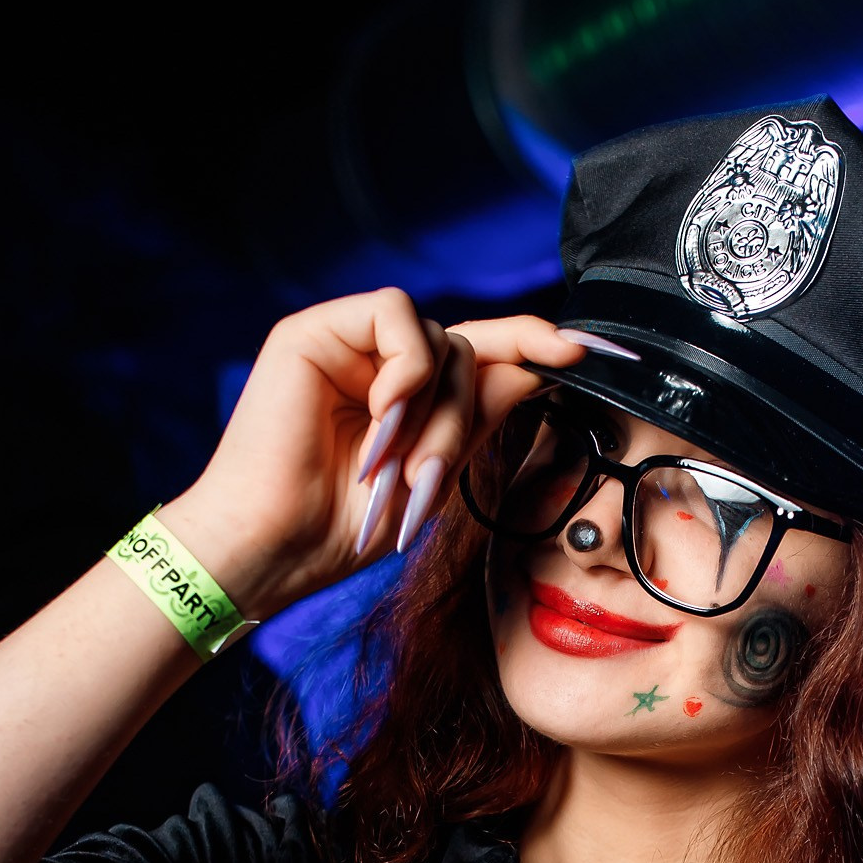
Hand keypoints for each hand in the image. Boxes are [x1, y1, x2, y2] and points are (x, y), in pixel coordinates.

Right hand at [158, 292, 595, 620]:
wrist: (273, 548)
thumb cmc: (341, 529)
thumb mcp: (433, 470)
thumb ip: (479, 414)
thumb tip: (544, 367)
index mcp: (407, 396)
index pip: (484, 354)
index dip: (535, 345)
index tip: (589, 352)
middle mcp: (379, 363)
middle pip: (470, 351)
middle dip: (464, 422)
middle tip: (427, 482)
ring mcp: (347, 343)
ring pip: (442, 339)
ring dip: (434, 412)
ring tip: (394, 465)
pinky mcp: (314, 330)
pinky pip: (397, 314)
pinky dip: (405, 368)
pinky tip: (380, 415)